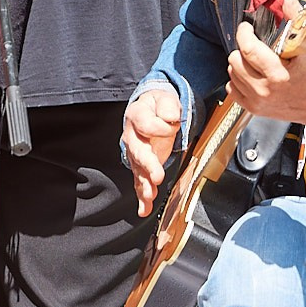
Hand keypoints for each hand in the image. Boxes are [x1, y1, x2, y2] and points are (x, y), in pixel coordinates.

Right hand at [122, 88, 183, 217]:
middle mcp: (132, 135)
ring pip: (138, 169)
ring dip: (144, 184)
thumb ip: (167, 105)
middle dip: (148, 165)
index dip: (160, 126)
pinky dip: (142, 196)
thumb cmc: (158, 105)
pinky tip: (144, 208)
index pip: (146, 123)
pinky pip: (140, 181)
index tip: (173, 124)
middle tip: (157, 176)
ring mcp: (135, 152)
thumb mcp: (165, 98)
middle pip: (137, 151)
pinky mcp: (141, 165)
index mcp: (136, 114)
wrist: (152, 110)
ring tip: (150, 195)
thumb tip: (170, 117)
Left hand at [226, 0, 305, 127]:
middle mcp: (265, 91)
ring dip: (240, 62)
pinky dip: (238, 79)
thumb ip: (297, 19)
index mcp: (279, 75)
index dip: (244, 33)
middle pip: (235, 60)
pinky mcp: (254, 109)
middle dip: (243, 48)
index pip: (248, 49)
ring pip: (232, 73)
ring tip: (255, 59)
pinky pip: (232, 88)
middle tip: (254, 44)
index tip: (247, 27)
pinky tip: (252, 74)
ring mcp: (258, 102)